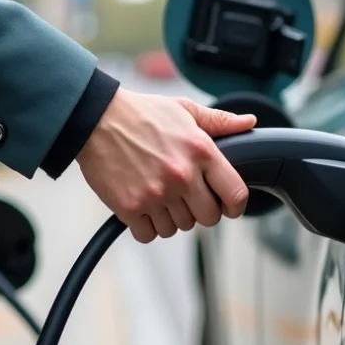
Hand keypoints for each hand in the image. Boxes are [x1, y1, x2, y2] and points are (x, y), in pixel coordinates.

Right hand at [76, 89, 255, 242]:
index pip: (235, 194)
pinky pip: (150, 235)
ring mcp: (156, 193)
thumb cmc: (141, 114)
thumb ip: (219, 121)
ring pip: (178, 228)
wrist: (95, 119)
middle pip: (208, 218)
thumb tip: (249, 123)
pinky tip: (142, 206)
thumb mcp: (184, 109)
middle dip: (200, 211)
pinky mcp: (130, 207)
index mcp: (201, 151)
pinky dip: (146, 226)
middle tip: (185, 197)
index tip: (227, 206)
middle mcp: (181, 175)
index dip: (235, 206)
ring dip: (170, 217)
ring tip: (158, 194)